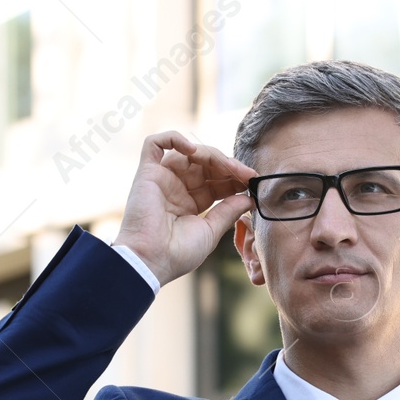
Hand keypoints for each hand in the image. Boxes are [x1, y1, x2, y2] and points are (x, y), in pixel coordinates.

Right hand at [113, 131, 256, 286]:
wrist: (151, 261)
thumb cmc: (178, 253)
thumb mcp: (211, 231)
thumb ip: (228, 211)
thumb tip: (248, 198)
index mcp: (190, 203)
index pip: (216, 181)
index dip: (234, 178)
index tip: (252, 181)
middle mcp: (176, 188)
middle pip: (205, 164)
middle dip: (228, 166)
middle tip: (247, 174)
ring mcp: (162, 179)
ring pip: (188, 152)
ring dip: (212, 155)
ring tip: (229, 166)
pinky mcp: (147, 173)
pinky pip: (155, 144)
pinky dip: (174, 138)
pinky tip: (193, 150)